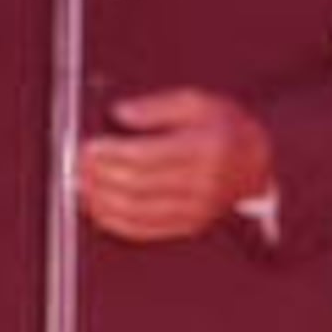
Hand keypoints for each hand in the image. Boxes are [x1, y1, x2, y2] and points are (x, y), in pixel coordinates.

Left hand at [74, 89, 275, 243]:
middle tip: (77, 165)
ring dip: (102, 201)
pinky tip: (98, 209)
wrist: (255, 163)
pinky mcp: (188, 226)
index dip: (112, 154)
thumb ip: (156, 106)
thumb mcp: (196, 101)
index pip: (147, 156)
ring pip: (137, 211)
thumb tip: (119, 113)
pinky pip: (145, 230)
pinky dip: (115, 222)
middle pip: (138, 185)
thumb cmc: (225, 128)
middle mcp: (203, 183)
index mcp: (205, 148)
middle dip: (100, 177)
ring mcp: (196, 210)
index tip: (88, 146)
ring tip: (80, 186)